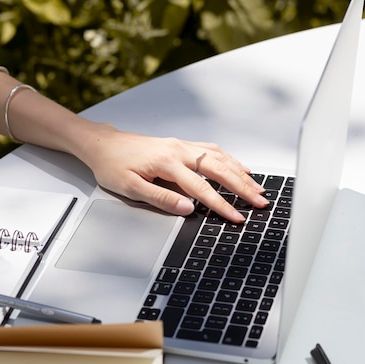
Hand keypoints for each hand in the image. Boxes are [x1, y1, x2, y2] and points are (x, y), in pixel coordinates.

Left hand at [78, 123, 269, 221]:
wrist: (104, 145)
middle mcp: (179, 150)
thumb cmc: (113, 166)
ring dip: (241, 173)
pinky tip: (240, 168)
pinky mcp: (182, 144)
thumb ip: (161, 198)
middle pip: (219, 169)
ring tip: (258, 188)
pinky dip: (231, 160)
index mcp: (167, 163)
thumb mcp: (130, 188)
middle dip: (243, 187)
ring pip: (220, 158)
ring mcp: (183, 145)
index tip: (237, 217)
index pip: (202, 188)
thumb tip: (187, 208)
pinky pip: (213, 150)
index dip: (222, 205)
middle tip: (260, 202)